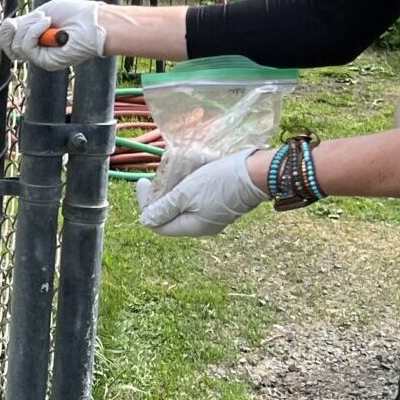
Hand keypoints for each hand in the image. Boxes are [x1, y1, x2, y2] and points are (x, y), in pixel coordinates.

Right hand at [0, 0, 107, 70]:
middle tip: (18, 20)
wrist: (92, 22)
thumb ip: (24, 22)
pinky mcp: (44, 61)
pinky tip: (47, 25)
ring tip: (46, 20)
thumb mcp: (43, 13)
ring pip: (15, 45)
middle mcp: (36, 50)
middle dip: (8, 30)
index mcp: (36, 37)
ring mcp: (40, 57)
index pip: (11, 41)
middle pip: (7, 46)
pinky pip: (26, 46)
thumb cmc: (75, 14)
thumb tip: (8, 27)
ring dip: (28, 27)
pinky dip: (34, 31)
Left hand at [135, 149, 271, 237]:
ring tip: (172, 171)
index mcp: (192, 228)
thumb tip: (145, 221)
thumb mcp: (185, 193)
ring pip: (184, 205)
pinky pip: (197, 199)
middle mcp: (202, 226)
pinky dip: (189, 187)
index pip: (158, 224)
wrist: (256, 172)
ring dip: (174, 189)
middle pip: (170, 215)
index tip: (143, 182)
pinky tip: (189, 173)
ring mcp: (213, 216)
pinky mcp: (221, 204)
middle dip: (160, 196)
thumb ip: (164, 208)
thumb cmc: (219, 182)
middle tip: (157, 176)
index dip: (146, 205)